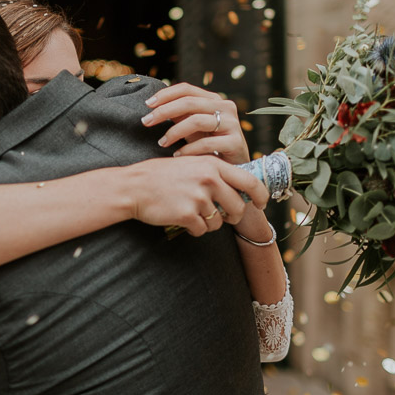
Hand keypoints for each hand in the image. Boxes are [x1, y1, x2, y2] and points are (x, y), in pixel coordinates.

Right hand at [122, 156, 265, 236]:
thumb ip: (214, 174)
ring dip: (208, 223)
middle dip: (232, 216)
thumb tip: (239, 189)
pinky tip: (180, 218)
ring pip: (218, 222)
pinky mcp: (187, 214)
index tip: (260, 204)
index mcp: (213, 165)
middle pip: (238, 207)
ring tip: (191, 213)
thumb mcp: (191, 164)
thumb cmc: (161, 175)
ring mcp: (198, 197)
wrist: (134, 186)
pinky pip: (201, 230)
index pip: (250, 181)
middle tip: (221, 216)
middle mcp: (209, 179)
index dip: (260, 195)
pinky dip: (193, 229)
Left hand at [141, 83, 250, 163]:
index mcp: (214, 99)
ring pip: (196, 121)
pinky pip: (206, 143)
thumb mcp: (192, 127)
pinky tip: (177, 156)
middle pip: (189, 102)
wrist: (234, 167)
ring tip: (161, 143)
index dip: (165, 94)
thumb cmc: (209, 145)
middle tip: (146, 122)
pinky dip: (188, 150)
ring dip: (174, 132)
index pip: (187, 89)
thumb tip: (153, 104)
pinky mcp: (236, 142)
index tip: (147, 104)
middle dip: (164, 111)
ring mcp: (233, 124)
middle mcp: (225, 107)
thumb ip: (179, 115)